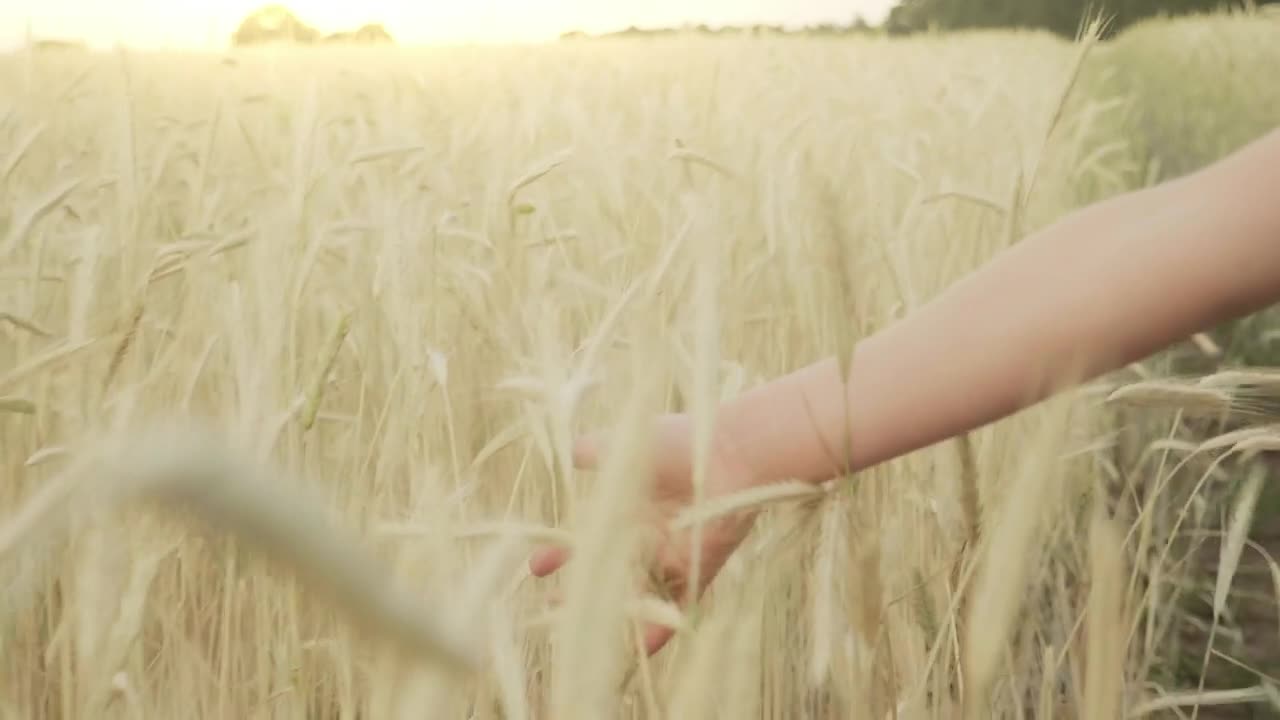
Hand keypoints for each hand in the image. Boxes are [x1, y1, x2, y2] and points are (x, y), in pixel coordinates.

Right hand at [528, 412, 761, 655]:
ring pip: (636, 592)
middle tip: (554, 603)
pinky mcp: (696, 568)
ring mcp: (671, 553)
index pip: (587, 535)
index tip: (537, 566)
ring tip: (585, 629)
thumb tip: (569, 455)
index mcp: (629, 504)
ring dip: (612, 612)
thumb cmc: (677, 442)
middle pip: (608, 569)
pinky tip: (639, 649)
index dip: (561, 551)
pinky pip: (676, 604)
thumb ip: (593, 451)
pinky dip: (660, 627)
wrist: (729, 453)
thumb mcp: (623, 444)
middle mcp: (647, 532)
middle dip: (581, 587)